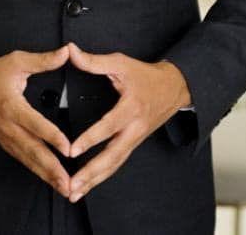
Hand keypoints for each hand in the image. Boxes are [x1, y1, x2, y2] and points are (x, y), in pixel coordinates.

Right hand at [0, 46, 73, 197]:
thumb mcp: (16, 61)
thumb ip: (43, 60)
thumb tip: (67, 52)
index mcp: (11, 106)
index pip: (35, 124)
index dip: (52, 136)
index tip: (68, 148)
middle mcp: (8, 126)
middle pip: (32, 151)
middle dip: (52, 169)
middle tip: (69, 183)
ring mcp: (6, 137)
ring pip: (28, 160)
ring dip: (47, 175)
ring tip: (65, 188)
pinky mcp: (5, 143)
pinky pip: (24, 160)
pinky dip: (38, 172)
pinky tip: (51, 180)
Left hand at [63, 43, 190, 202]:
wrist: (174, 88)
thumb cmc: (146, 76)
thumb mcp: (122, 63)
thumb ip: (94, 61)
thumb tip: (70, 51)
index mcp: (131, 108)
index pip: (108, 126)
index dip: (90, 139)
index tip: (72, 151)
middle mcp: (134, 129)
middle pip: (112, 157)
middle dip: (90, 173)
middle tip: (71, 186)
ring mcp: (135, 140)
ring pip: (114, 165)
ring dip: (94, 181)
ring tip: (74, 194)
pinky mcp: (133, 145)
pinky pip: (116, 164)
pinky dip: (101, 177)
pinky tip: (86, 186)